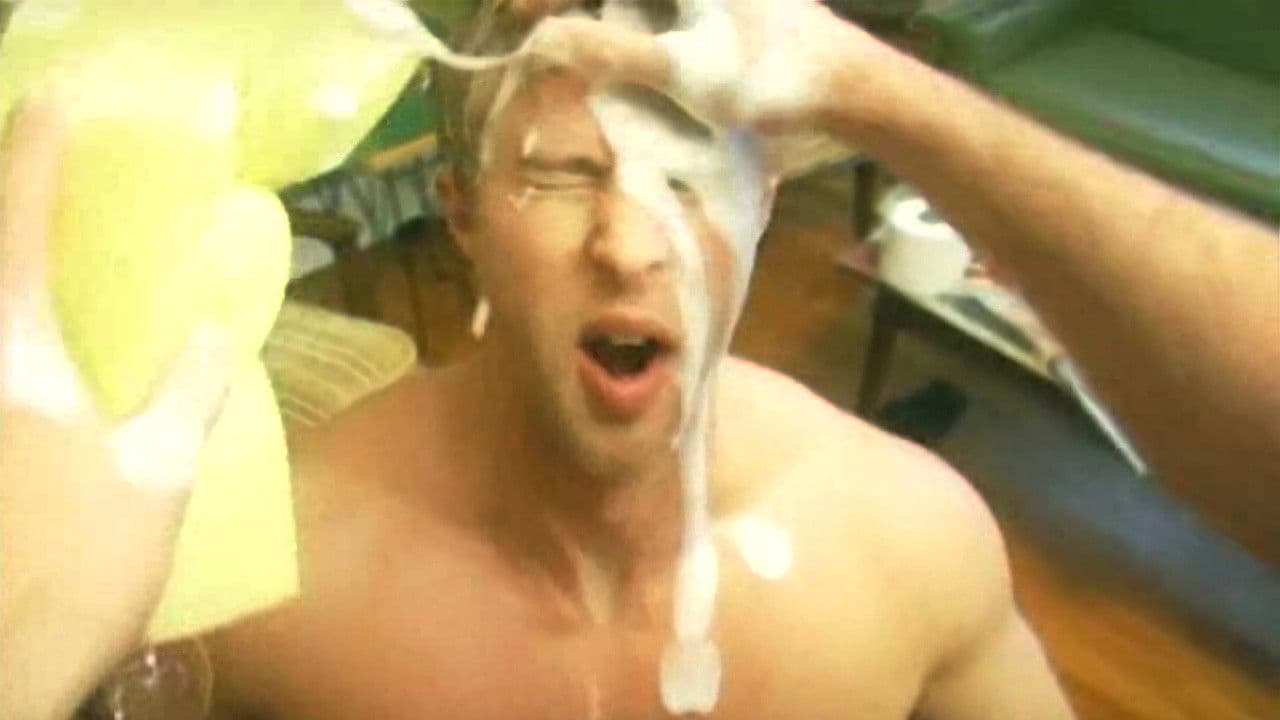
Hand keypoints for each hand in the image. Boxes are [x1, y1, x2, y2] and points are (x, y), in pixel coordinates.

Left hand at [0, 100, 231, 719]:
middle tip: (39, 162)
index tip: (56, 103)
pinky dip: (21, 323)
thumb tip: (212, 326)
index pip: (21, 233)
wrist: (11, 657)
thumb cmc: (84, 559)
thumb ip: (182, 391)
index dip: (36, 160)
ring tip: (46, 240)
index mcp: (18, 361)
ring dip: (17, 265)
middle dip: (8, 200)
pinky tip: (48, 341)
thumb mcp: (155, 473)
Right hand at [524, 0, 878, 132]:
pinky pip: (655, 2)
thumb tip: (542, 41)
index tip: (518, 16)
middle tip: (532, 21)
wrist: (844, 82)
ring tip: (561, 27)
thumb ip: (611, 51)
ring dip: (598, 9)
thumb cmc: (768, 74)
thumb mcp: (683, 69)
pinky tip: (610, 35)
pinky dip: (626, 12)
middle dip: (569, 2)